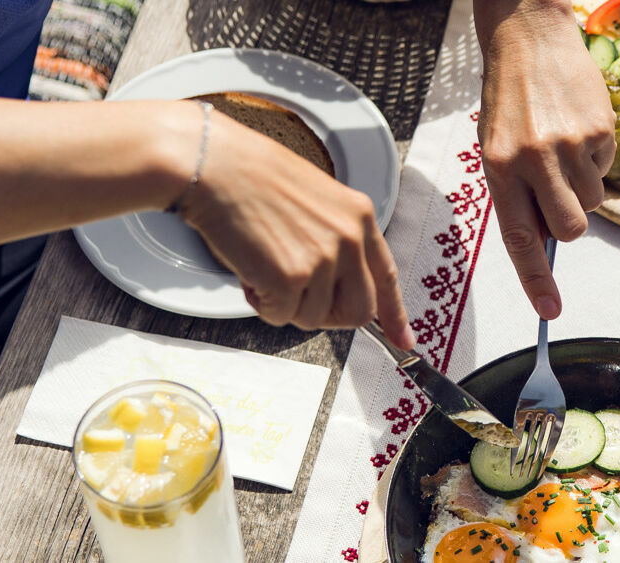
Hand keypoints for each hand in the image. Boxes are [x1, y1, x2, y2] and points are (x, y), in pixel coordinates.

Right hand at [176, 116, 413, 348]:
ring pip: (314, 318)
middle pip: (358, 311)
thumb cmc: (253, 177)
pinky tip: (250, 271)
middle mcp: (349, 239)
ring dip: (285, 304)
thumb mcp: (317, 200)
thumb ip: (337, 238)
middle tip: (298, 297)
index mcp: (359, 217)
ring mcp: (322, 259)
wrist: (216, 165)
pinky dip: (261, 303)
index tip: (403, 340)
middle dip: (328, 314)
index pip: (386, 276)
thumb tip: (339, 283)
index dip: (394, 314)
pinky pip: (280, 317)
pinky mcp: (290, 278)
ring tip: (265, 265)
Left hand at [476, 0, 615, 318]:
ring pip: (592, 203)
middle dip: (569, 225)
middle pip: (569, 230)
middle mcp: (535, 159)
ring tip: (562, 149)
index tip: (549, 310)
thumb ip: (517, 193)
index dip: (535, 279)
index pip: (520, 237)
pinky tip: (575, 129)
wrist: (531, 38)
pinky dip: (593, 158)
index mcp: (500, 167)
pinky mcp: (600, 130)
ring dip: (581, 187)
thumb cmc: (509, 98)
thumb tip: (544, 239)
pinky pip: (604, 169)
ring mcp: (570, 145)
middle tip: (558, 197)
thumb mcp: (496, 148)